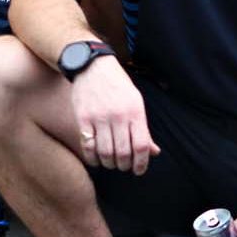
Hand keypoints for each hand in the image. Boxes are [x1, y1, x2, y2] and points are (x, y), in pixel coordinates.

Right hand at [68, 56, 157, 173]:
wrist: (92, 66)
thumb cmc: (118, 86)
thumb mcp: (136, 103)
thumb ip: (143, 129)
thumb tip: (154, 152)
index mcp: (135, 112)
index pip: (141, 146)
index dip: (141, 163)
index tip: (139, 170)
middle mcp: (118, 116)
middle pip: (123, 152)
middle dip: (124, 166)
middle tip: (123, 167)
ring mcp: (99, 117)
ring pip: (105, 152)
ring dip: (109, 163)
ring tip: (110, 163)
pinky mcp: (83, 118)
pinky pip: (87, 145)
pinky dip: (92, 157)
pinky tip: (95, 159)